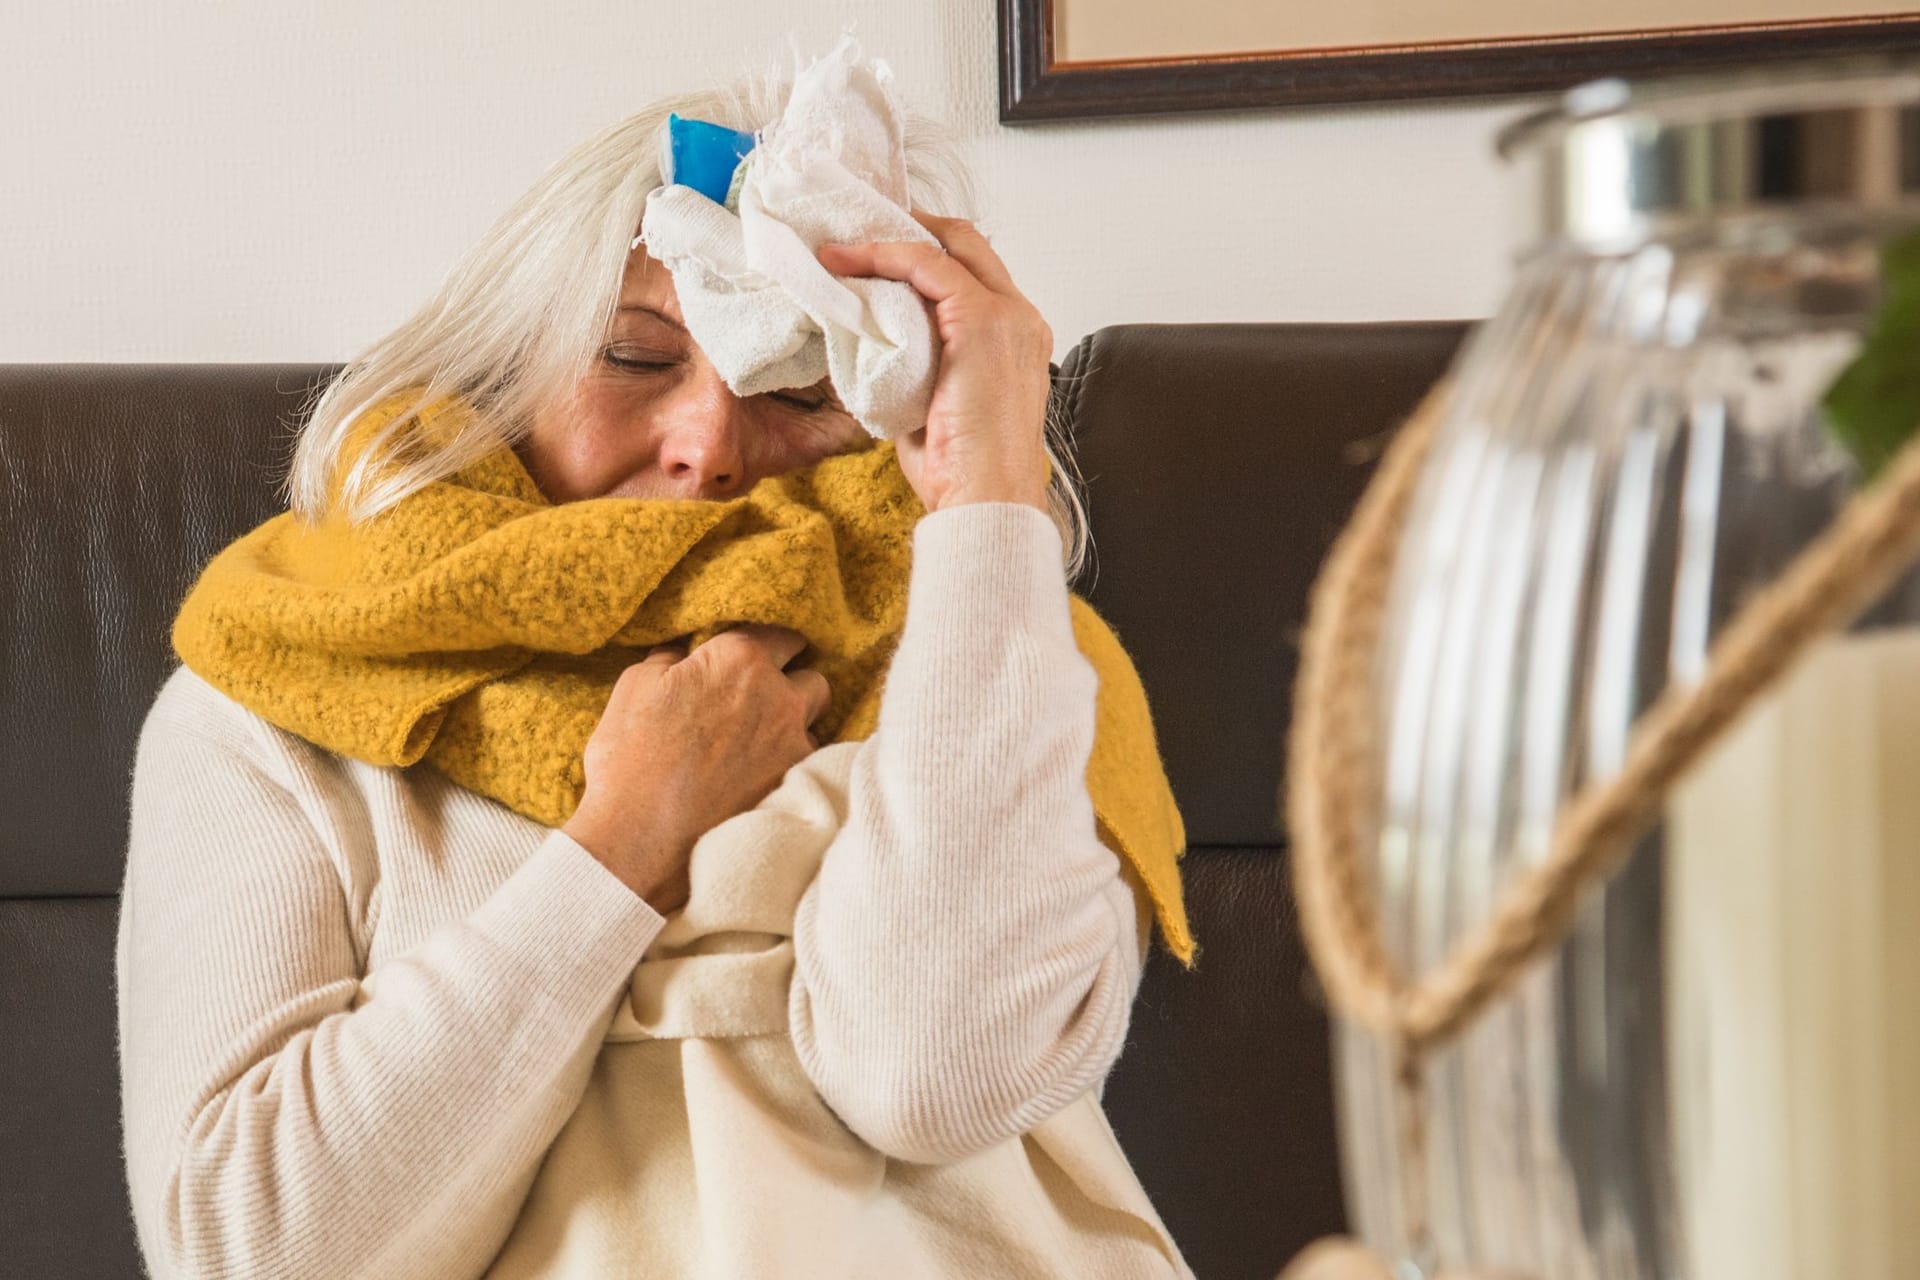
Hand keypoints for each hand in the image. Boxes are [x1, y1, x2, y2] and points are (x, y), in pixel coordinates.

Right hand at [561, 625, 829, 912]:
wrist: (640, 842)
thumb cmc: (630, 760)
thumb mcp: (635, 688)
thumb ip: (671, 660)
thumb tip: (683, 653)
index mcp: (740, 659)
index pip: (783, 634)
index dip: (772, 644)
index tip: (761, 655)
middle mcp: (779, 696)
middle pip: (812, 678)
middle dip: (793, 685)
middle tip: (762, 702)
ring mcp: (794, 744)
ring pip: (815, 724)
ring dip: (795, 728)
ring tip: (760, 746)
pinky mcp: (797, 787)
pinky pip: (809, 766)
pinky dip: (792, 767)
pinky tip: (763, 779)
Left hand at [814, 210, 1051, 513]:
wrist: (986, 499)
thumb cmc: (963, 472)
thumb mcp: (935, 403)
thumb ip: (919, 364)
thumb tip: (873, 343)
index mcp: (1017, 338)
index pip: (975, 272)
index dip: (927, 251)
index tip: (878, 250)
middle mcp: (1020, 318)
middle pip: (967, 244)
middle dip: (911, 228)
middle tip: (855, 229)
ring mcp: (1007, 316)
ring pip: (945, 247)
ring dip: (886, 240)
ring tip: (838, 247)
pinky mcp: (981, 320)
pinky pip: (925, 265)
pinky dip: (881, 256)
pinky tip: (844, 262)